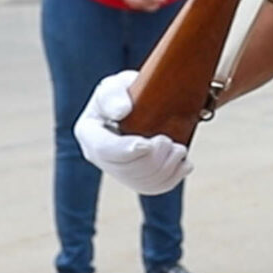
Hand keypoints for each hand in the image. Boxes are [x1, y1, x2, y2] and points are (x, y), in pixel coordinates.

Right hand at [73, 69, 190, 195]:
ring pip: (141, 182)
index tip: (147, 144)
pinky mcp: (137, 179)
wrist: (143, 103)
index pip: (104, 150)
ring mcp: (117, 170)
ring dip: (165, 168)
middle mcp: (98, 156)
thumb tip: (121, 112)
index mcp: (89, 132)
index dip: (126, 151)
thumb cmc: (128, 91)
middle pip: (125, 170)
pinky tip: (184, 164)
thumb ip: (115, 94)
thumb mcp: (119, 84)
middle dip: (152, 159)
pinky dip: (172, 178)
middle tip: (169, 142)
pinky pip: (153, 188)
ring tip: (179, 149)